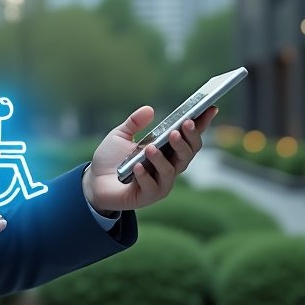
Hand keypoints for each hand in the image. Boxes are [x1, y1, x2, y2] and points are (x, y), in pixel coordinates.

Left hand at [82, 105, 218, 212]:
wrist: (93, 182)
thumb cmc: (111, 159)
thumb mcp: (120, 136)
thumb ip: (134, 123)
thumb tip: (150, 109)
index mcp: (167, 151)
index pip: (188, 137)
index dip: (201, 124)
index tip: (210, 108)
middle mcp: (169, 167)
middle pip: (188, 153)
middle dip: (188, 139)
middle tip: (184, 124)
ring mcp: (160, 183)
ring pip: (171, 171)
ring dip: (162, 158)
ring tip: (150, 147)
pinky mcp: (147, 196)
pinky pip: (151, 187)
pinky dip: (145, 176)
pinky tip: (137, 167)